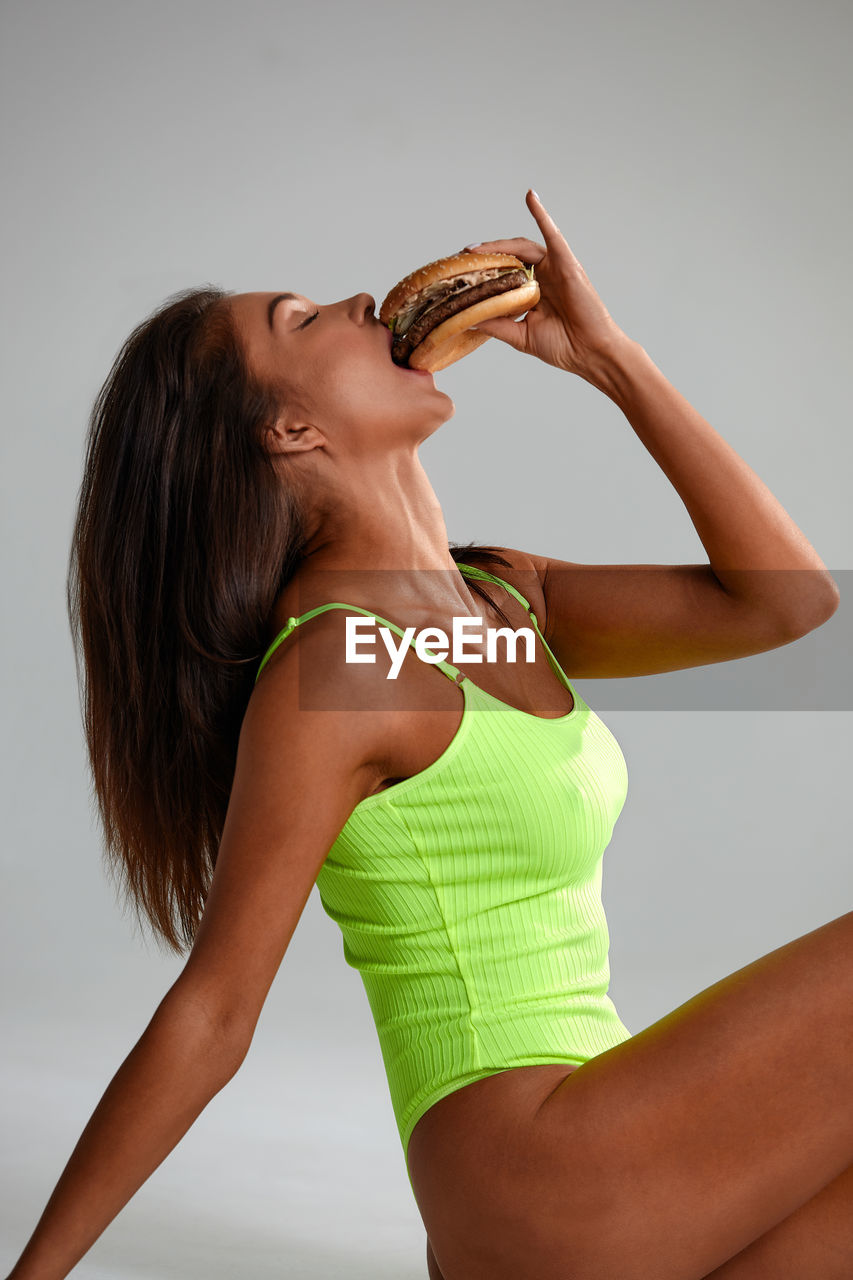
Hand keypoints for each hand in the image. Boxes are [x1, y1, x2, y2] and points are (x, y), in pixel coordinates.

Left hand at [461, 190, 632, 380]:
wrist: (589, 353)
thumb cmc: (563, 346)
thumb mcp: (520, 337)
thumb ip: (496, 326)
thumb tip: (466, 319)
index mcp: (533, 292)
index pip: (504, 274)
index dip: (484, 271)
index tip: (460, 272)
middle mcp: (543, 276)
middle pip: (509, 257)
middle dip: (485, 256)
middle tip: (461, 259)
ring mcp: (555, 268)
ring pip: (522, 247)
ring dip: (498, 245)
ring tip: (474, 249)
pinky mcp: (566, 263)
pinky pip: (552, 234)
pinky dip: (542, 215)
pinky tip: (530, 197)